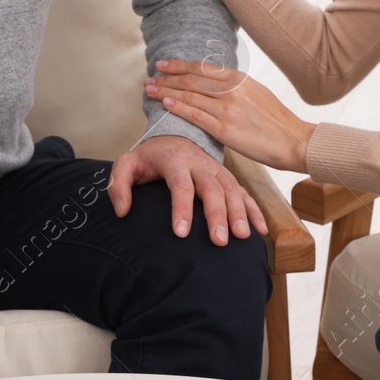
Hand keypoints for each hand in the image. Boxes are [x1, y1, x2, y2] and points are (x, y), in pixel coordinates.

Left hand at [106, 134, 266, 245]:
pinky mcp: (227, 178)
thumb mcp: (127, 164)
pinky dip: (254, 210)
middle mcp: (199, 165)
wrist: (173, 137)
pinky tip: (260, 231)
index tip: (181, 233)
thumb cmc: (148, 158)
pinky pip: (244, 193)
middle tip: (219, 241)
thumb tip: (122, 212)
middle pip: (211, 189)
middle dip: (217, 215)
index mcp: (175, 162)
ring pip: (231, 190)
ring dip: (239, 213)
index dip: (181, 209)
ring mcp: (216, 171)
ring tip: (243, 236)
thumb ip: (119, 184)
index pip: (180, 185)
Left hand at [145, 60, 315, 173]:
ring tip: (150, 91)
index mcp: (239, 79)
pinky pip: (196, 116)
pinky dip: (178, 108)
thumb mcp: (257, 93)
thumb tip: (216, 84)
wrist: (295, 141)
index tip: (162, 65)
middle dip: (166, 78)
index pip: (201, 68)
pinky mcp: (226, 129)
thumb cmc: (277, 121)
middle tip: (149, 79)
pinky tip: (165, 105)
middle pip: (191, 80)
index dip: (179, 65)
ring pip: (189, 96)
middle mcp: (231, 90)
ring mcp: (228, 109)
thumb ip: (236, 87)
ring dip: (166, 92)